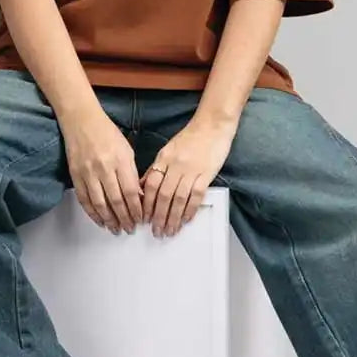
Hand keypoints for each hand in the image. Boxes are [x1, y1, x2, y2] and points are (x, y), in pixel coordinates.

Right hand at [60, 107, 142, 234]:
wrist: (81, 121)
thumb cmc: (107, 134)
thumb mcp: (127, 150)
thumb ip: (132, 173)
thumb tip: (138, 197)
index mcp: (120, 160)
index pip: (131, 192)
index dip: (136, 209)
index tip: (140, 219)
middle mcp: (104, 168)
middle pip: (116, 201)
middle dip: (125, 218)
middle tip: (130, 228)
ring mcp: (88, 172)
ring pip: (100, 203)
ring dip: (109, 220)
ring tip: (116, 229)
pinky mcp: (76, 175)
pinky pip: (84, 199)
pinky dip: (93, 213)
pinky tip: (100, 221)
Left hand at [140, 117, 236, 236]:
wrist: (212, 125)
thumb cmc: (190, 137)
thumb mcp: (168, 150)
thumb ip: (157, 168)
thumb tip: (145, 186)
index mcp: (163, 159)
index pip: (151, 184)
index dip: (146, 203)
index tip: (144, 218)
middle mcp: (175, 165)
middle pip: (163, 195)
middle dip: (158, 216)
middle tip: (156, 231)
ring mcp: (191, 170)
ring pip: (178, 199)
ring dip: (173, 217)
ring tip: (169, 231)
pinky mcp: (206, 174)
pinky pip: (196, 195)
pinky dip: (190, 210)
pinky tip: (186, 220)